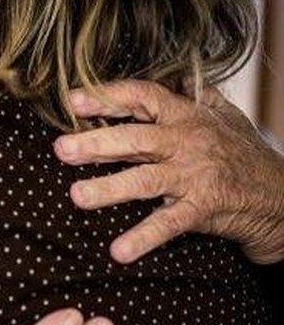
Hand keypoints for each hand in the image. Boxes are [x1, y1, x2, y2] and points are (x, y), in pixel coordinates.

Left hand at [54, 80, 283, 263]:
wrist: (280, 194)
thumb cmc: (241, 152)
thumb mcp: (223, 115)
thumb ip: (193, 94)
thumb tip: (171, 73)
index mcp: (185, 115)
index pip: (143, 97)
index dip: (108, 97)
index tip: (72, 100)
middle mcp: (186, 142)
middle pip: (136, 138)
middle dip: (97, 143)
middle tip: (61, 149)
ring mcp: (193, 176)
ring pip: (145, 180)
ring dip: (109, 188)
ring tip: (76, 196)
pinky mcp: (202, 208)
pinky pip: (168, 224)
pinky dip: (143, 238)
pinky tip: (118, 251)